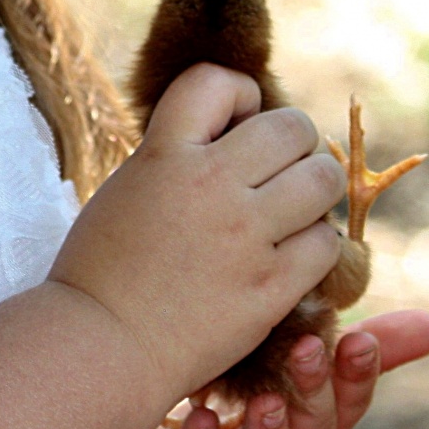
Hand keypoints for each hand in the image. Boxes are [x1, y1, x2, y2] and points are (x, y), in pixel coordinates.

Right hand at [47, 65, 346, 414]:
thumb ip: (180, 152)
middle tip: (275, 172)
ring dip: (314, 189)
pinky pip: (326, 243)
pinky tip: (290, 255)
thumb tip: (238, 128)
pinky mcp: (269, 288)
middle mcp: (210, 185)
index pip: (220, 81)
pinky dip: (315, 245)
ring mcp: (244, 236)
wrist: (101, 347)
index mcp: (165, 153)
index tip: (234, 125)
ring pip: (322, 179)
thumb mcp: (130, 184)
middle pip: (292, 127)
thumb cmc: (105, 268)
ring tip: (292, 209)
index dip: (239, 95)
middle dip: (292, 143)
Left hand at [155, 310, 428, 428]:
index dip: (358, 372)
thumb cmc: (265, 422)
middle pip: (312, 428)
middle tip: (307, 348)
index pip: (351, 400)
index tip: (359, 339)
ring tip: (264, 402)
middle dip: (312, 389)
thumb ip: (365, 354)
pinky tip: (199, 419)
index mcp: (324, 426)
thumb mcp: (315, 386)